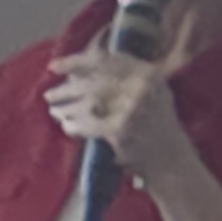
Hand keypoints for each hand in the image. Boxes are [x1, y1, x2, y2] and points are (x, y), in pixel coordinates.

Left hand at [44, 43, 201, 200]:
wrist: (172, 160)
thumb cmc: (157, 126)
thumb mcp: (152, 93)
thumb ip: (125, 78)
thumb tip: (78, 71)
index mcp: (149, 73)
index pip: (106, 60)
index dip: (75, 61)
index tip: (54, 66)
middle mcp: (142, 86)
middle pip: (91, 83)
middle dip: (65, 90)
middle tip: (49, 96)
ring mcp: (132, 108)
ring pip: (86, 103)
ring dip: (66, 108)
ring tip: (56, 112)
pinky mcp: (121, 130)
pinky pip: (88, 124)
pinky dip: (74, 126)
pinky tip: (68, 128)